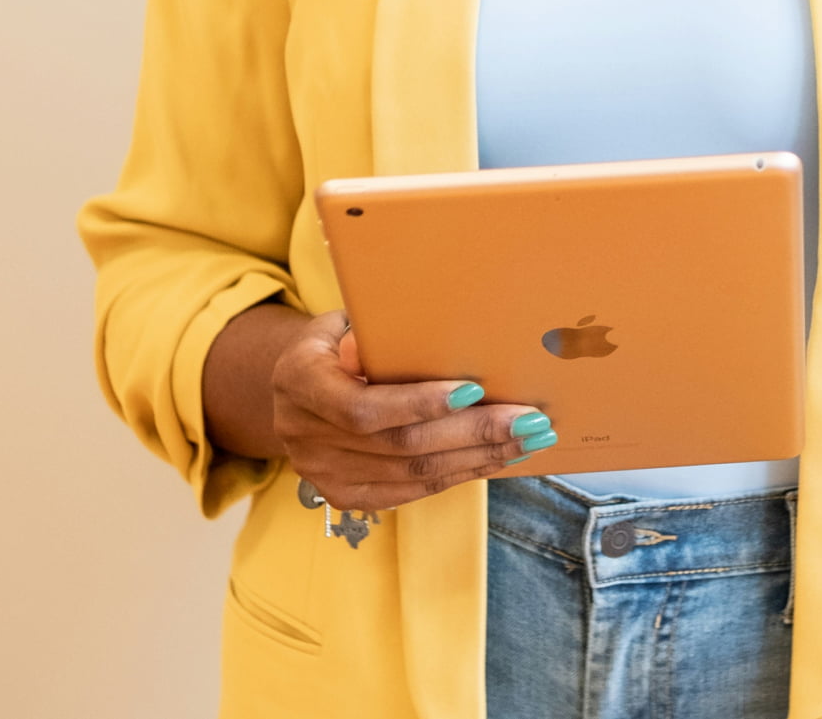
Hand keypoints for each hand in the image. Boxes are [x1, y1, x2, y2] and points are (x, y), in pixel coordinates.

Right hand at [272, 312, 554, 509]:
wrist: (293, 390)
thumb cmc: (331, 345)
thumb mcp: (337, 324)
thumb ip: (368, 334)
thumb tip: (410, 341)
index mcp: (300, 385)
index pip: (364, 407)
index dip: (420, 403)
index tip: (475, 389)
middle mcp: (308, 439)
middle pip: (402, 445)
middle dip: (474, 433)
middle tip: (529, 419)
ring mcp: (326, 475)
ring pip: (415, 474)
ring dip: (479, 457)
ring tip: (529, 439)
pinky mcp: (348, 497)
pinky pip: (413, 491)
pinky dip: (461, 474)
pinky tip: (497, 458)